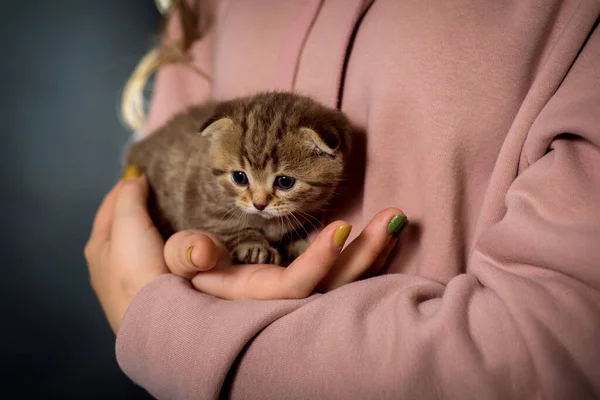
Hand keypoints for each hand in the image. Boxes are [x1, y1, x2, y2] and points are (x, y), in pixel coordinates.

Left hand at [84, 167, 167, 333]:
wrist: (155, 321)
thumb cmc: (135, 270)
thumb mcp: (127, 223)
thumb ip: (129, 196)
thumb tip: (134, 178)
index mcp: (98, 246)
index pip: (110, 207)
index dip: (126, 188)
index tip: (146, 174)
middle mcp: (110, 267)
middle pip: (129, 228)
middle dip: (145, 211)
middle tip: (167, 197)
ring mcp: (134, 284)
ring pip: (150, 248)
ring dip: (162, 235)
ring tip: (181, 222)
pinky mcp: (157, 297)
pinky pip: (168, 265)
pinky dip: (176, 255)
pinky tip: (187, 254)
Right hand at [163, 208, 406, 299]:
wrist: (176, 293)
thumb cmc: (167, 275)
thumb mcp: (164, 261)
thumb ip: (183, 254)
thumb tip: (205, 249)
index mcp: (247, 295)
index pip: (291, 288)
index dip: (317, 262)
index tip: (341, 227)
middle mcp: (276, 300)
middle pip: (330, 288)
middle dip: (365, 255)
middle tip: (394, 216)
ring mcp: (293, 292)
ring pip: (342, 283)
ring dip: (374, 252)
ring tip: (397, 219)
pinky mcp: (304, 281)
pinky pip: (342, 274)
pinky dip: (366, 255)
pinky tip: (386, 233)